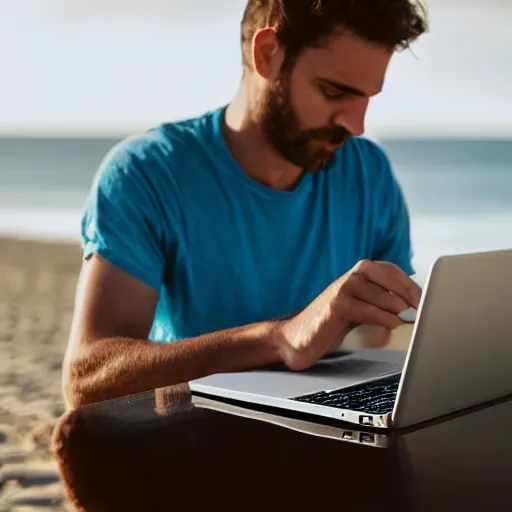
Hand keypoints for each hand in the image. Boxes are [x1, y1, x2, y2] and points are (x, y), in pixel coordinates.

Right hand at [278, 260, 421, 370]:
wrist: (297, 338)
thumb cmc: (330, 324)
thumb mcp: (358, 309)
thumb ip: (378, 303)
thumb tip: (410, 307)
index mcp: (356, 276)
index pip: (388, 269)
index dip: (408, 282)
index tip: (423, 297)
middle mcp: (348, 278)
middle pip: (383, 274)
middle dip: (405, 290)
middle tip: (420, 305)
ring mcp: (340, 290)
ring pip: (375, 291)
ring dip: (394, 304)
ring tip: (405, 315)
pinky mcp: (335, 306)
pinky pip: (364, 308)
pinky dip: (382, 316)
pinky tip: (393, 323)